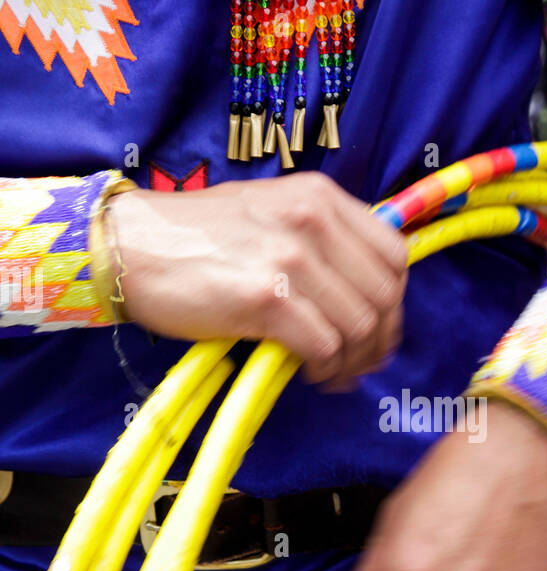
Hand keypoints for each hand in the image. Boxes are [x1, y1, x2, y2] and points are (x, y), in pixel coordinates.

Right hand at [110, 173, 407, 384]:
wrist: (129, 246)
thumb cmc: (194, 237)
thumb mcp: (268, 212)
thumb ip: (318, 240)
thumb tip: (358, 296)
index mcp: (320, 196)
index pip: (393, 255)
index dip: (393, 302)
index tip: (376, 328)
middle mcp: (313, 220)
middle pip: (383, 296)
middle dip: (378, 341)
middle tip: (357, 363)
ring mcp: (292, 257)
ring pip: (360, 326)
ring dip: (351, 361)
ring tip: (330, 373)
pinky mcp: (268, 297)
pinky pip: (324, 346)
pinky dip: (324, 369)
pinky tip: (307, 373)